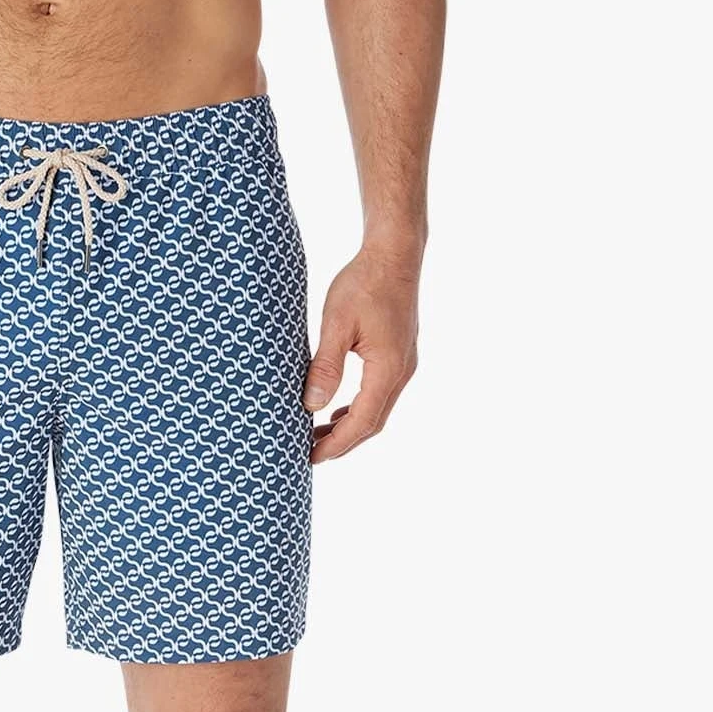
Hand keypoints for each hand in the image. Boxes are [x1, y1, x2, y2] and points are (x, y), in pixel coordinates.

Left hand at [303, 246, 419, 463]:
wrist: (394, 254)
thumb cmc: (364, 282)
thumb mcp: (337, 324)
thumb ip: (326, 367)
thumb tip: (312, 406)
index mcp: (388, 369)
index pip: (362, 422)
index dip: (336, 445)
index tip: (311, 457)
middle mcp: (401, 372)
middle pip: (372, 424)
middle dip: (341, 443)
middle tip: (310, 455)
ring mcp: (403, 365)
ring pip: (377, 410)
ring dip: (349, 427)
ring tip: (318, 436)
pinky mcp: (398, 356)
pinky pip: (379, 394)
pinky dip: (357, 409)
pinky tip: (337, 411)